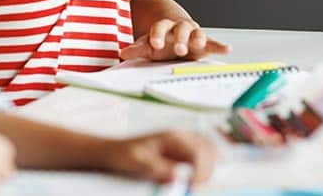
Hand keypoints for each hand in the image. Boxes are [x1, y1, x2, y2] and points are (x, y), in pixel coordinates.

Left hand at [99, 130, 216, 185]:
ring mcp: (181, 140)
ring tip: (200, 182)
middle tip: (196, 188)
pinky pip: (200, 150)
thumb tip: (178, 177)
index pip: (197, 151)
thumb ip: (159, 169)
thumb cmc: (123, 154)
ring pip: (207, 147)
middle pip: (207, 148)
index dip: (200, 171)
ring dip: (209, 165)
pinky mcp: (180, 147)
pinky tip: (201, 174)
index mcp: (171, 137)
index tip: (192, 187)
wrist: (113, 150)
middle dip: (207, 170)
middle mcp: (180, 135)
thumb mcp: (138, 163)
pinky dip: (205, 161)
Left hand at [120, 18, 230, 60]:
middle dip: (180, 38)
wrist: (174, 29)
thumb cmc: (160, 39)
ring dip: (198, 39)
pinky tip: (227, 49)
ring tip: (198, 45)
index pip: (160, 28)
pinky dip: (220, 46)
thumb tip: (123, 53)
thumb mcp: (147, 43)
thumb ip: (137, 48)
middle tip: (179, 48)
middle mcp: (180, 27)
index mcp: (164, 26)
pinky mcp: (204, 43)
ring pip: (197, 33)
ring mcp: (193, 33)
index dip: (157, 35)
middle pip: (180, 29)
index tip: (154, 44)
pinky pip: (213, 43)